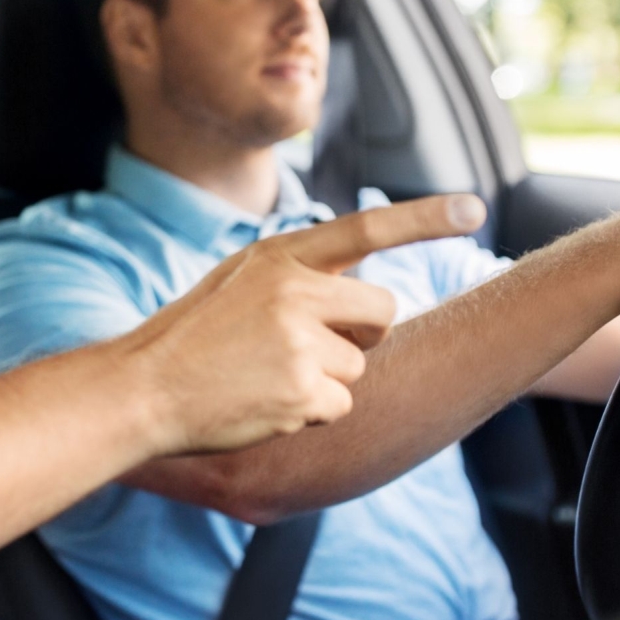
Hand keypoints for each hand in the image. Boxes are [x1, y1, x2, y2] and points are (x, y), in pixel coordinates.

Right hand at [121, 194, 486, 455]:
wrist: (143, 389)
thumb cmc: (191, 338)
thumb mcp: (238, 281)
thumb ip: (295, 276)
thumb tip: (358, 291)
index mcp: (279, 257)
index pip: (366, 227)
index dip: (426, 216)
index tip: (475, 208)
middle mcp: (294, 291)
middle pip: (382, 309)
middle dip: (363, 333)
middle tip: (308, 347)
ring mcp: (300, 341)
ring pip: (358, 363)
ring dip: (325, 378)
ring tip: (266, 376)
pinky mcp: (302, 390)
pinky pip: (340, 403)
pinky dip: (311, 412)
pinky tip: (265, 402)